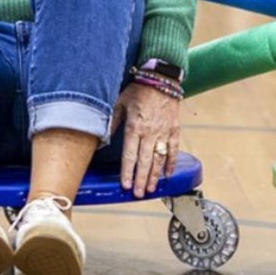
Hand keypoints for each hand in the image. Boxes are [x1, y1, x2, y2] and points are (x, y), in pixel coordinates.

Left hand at [111, 82, 181, 197]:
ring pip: (159, 158)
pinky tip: (167, 175)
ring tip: (151, 189)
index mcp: (134, 126)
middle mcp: (149, 132)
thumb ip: (111, 122)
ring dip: (154, 175)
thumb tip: (101, 138)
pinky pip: (173, 149)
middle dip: (141, 179)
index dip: (127, 171)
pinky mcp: (174, 129)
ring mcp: (163, 132)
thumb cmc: (137, 91)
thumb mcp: (119, 103)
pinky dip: (171, 163)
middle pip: (144, 161)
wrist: (161, 80)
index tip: (126, 185)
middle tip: (138, 194)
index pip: (130, 154)